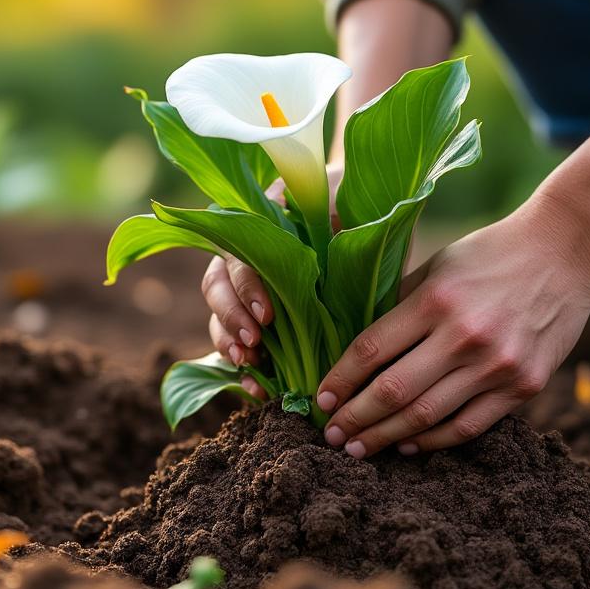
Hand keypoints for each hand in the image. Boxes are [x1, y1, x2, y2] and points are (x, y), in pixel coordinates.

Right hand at [204, 162, 344, 397]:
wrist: (372, 222)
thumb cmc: (358, 210)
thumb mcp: (346, 200)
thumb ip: (328, 205)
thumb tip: (316, 218)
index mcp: (259, 225)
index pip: (238, 256)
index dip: (247, 287)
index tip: (268, 315)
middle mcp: (243, 255)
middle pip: (217, 285)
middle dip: (231, 317)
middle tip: (254, 344)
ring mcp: (247, 291)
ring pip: (218, 315)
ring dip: (228, 341)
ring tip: (247, 363)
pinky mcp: (259, 323)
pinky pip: (238, 346)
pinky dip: (243, 369)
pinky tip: (255, 388)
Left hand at [315, 198, 589, 457]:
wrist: (566, 251)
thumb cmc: (491, 254)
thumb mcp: (437, 267)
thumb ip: (400, 306)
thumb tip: (355, 348)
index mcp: (434, 300)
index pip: (370, 351)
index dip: (338, 381)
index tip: (319, 401)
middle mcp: (464, 336)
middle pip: (392, 392)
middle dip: (355, 420)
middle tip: (332, 437)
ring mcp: (497, 365)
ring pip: (427, 417)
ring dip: (386, 438)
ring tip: (360, 449)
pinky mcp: (524, 385)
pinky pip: (468, 426)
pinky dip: (433, 441)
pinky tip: (408, 445)